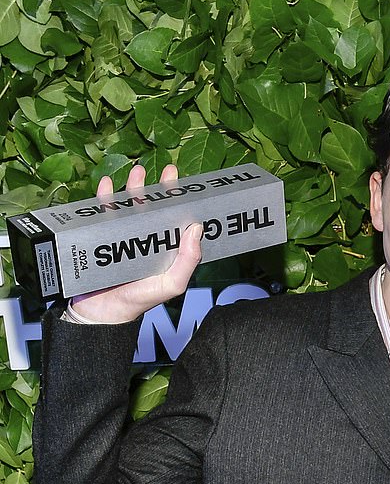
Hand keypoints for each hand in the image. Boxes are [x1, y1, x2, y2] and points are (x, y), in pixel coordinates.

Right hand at [70, 164, 201, 323]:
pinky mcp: (99, 235)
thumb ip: (187, 263)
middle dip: (160, 187)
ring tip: (137, 172)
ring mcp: (121, 236)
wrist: (99, 313)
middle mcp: (144, 239)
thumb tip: (197, 229)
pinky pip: (100, 211)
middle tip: (167, 170)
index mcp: (163, 249)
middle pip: (154, 207)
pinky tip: (105, 184)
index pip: (175, 220)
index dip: (182, 202)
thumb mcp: (169, 285)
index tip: (188, 184)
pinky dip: (103, 196)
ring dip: (133, 186)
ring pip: (129, 204)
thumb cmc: (136, 301)